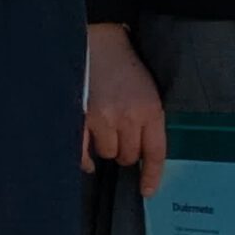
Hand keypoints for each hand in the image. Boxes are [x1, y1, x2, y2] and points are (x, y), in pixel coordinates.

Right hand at [84, 22, 168, 198]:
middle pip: (128, 156)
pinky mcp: (79, 115)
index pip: (154, 153)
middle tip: (121, 139)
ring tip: (104, 133)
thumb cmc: (126, 70)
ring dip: (106, 148)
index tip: (147, 191)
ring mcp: (100, 117)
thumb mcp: (148, 95)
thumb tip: (142, 156)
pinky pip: (81, 150)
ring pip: (107, 152)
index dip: (152, 176)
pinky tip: (87, 160)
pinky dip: (84, 158)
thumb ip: (148, 122)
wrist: (100, 43)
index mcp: (150, 111)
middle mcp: (127, 117)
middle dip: (126, 152)